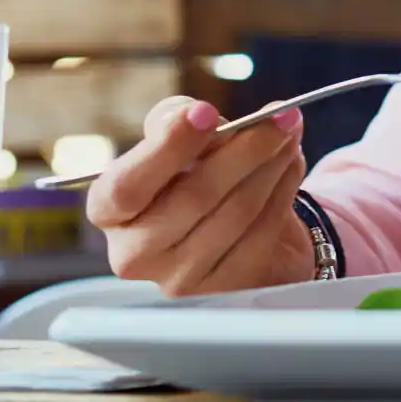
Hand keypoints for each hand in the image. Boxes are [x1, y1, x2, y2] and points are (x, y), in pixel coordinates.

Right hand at [86, 97, 316, 295]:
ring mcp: (179, 279)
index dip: (167, 148)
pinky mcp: (224, 289)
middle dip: (245, 149)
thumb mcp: (175, 137)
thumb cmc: (191, 172)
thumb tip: (196, 115)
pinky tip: (291, 163)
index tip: (206, 112)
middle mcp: (135, 253)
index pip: (127, 187)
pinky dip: (283, 190)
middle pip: (195, 197)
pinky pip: (263, 232)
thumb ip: (175, 119)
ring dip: (273, 164)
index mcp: (109, 211)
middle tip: (280, 115)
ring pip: (236, 212)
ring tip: (289, 132)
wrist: (229, 224)